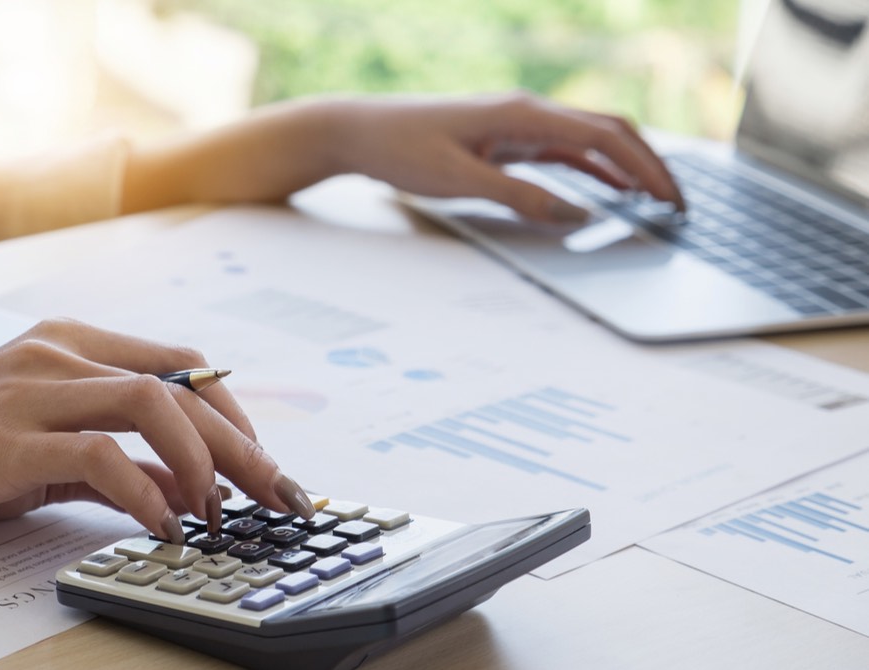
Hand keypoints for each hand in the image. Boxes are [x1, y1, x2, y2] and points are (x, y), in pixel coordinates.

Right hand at [0, 319, 314, 546]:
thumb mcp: (47, 447)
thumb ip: (116, 456)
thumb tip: (190, 488)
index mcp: (73, 345)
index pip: (184, 365)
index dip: (237, 415)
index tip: (266, 467)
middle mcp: (58, 354)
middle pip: (184, 385)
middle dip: (246, 446)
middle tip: (280, 496)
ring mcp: (29, 390)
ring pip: (152, 403)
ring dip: (204, 460)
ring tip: (220, 512)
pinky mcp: (2, 439)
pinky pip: (96, 455)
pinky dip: (144, 490)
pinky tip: (162, 524)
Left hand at [331, 91, 685, 222]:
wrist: (358, 131)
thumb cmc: (400, 149)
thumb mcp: (460, 181)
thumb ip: (521, 198)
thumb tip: (577, 215)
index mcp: (523, 113)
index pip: (605, 137)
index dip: (646, 169)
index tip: (671, 201)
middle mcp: (528, 111)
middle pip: (609, 132)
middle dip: (649, 166)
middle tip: (678, 205)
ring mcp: (518, 123)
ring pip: (590, 140)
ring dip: (626, 168)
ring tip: (656, 202)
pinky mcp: (505, 138)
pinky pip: (562, 151)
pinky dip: (592, 170)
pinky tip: (609, 192)